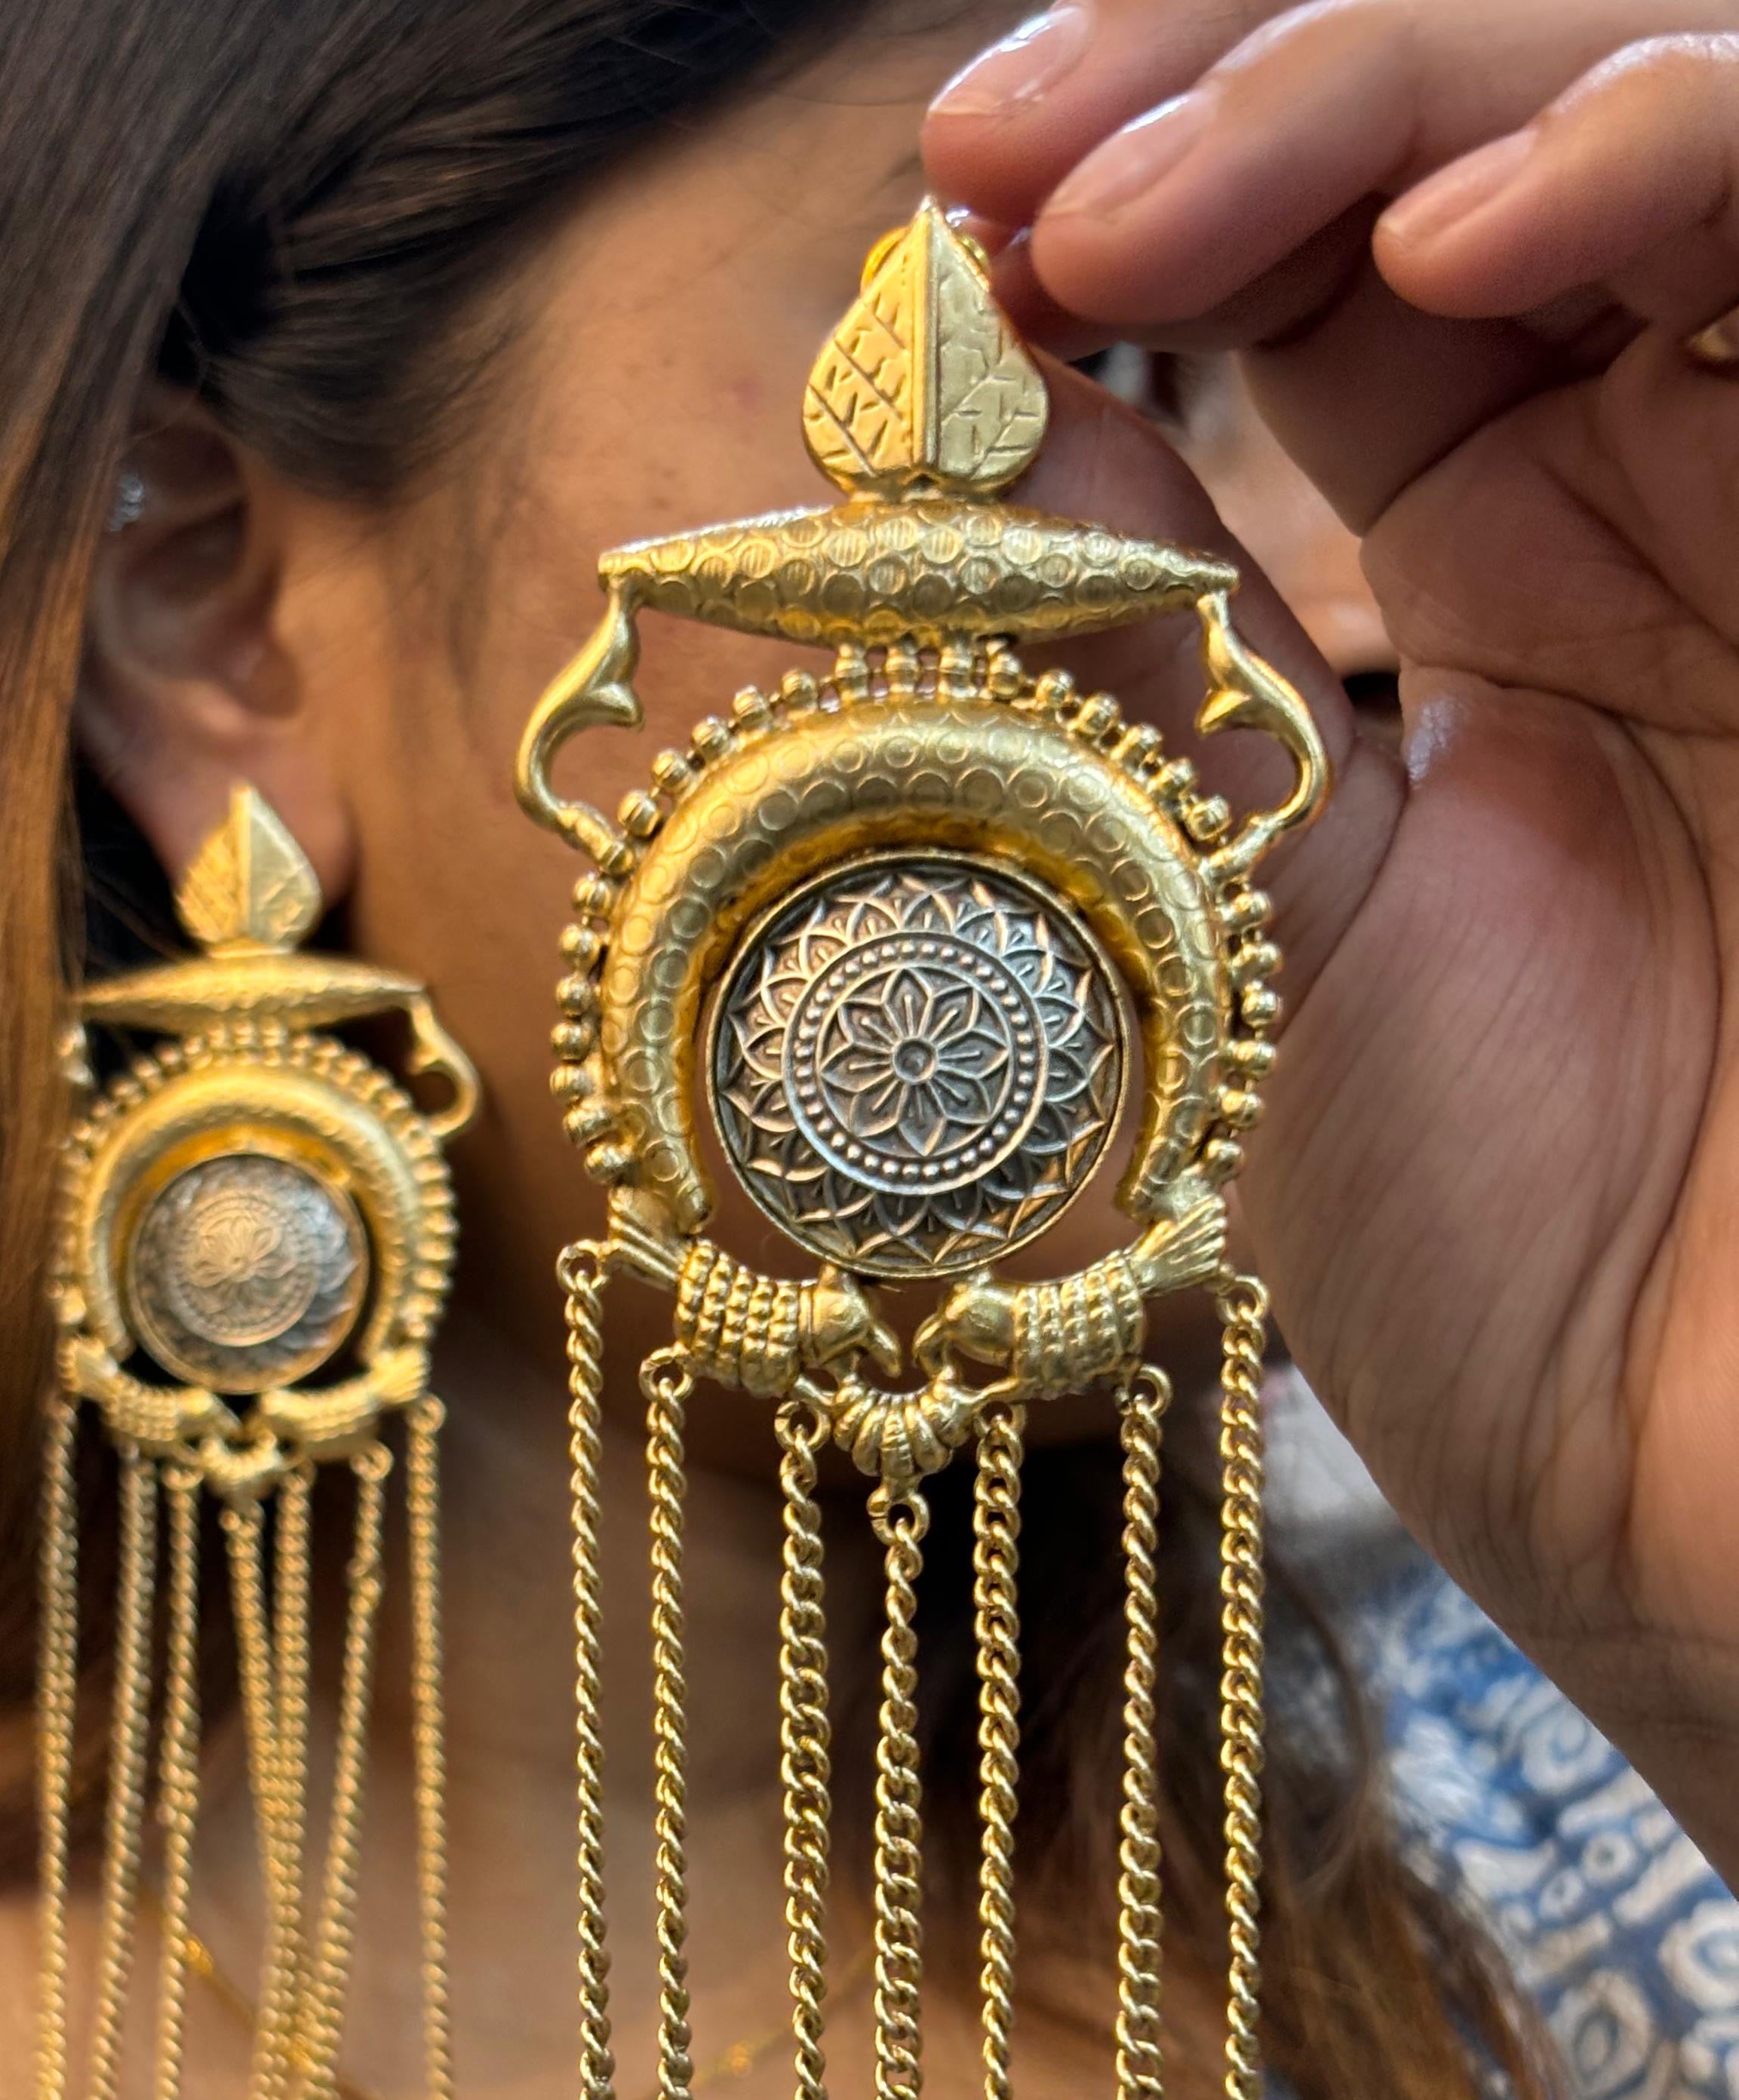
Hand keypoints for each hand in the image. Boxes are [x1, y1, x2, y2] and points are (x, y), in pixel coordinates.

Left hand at [926, 4, 1738, 1866]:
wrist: (1705, 1482)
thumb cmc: (1502, 1258)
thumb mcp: (1242, 923)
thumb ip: (1126, 644)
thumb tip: (918, 390)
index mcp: (1492, 577)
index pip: (1322, 253)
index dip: (1141, 177)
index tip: (949, 205)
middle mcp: (1662, 497)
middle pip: (1478, 130)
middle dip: (1247, 96)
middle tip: (1032, 167)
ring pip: (1673, 123)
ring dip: (1430, 92)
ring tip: (1191, 200)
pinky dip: (1677, 162)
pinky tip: (1480, 233)